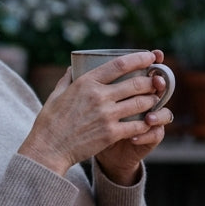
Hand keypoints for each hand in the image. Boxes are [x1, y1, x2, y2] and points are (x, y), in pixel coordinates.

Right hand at [18, 51, 172, 182]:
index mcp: (86, 82)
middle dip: (150, 81)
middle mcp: (99, 96)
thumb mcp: (56, 95)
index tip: (150, 56)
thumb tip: (71, 67)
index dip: (139, 58)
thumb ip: (67, 79)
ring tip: (154, 100)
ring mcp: (106, 115)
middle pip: (136, 83)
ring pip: (141, 103)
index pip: (119, 64)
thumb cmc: (50, 122)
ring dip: (151, 101)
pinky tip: (148, 121)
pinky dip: (145, 123)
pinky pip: (137, 125)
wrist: (48, 149)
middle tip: (156, 82)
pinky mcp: (111, 134)